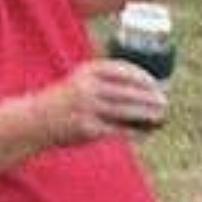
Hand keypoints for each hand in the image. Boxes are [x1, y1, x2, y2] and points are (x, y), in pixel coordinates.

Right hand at [35, 60, 167, 144]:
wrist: (36, 121)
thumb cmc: (66, 100)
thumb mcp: (82, 80)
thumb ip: (107, 80)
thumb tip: (145, 88)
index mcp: (88, 71)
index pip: (124, 70)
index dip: (144, 77)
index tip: (157, 83)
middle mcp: (88, 87)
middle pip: (128, 91)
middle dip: (150, 97)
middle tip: (165, 101)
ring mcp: (87, 108)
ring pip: (125, 110)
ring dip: (147, 114)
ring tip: (161, 116)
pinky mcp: (87, 128)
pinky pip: (117, 129)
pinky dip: (134, 130)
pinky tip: (144, 131)